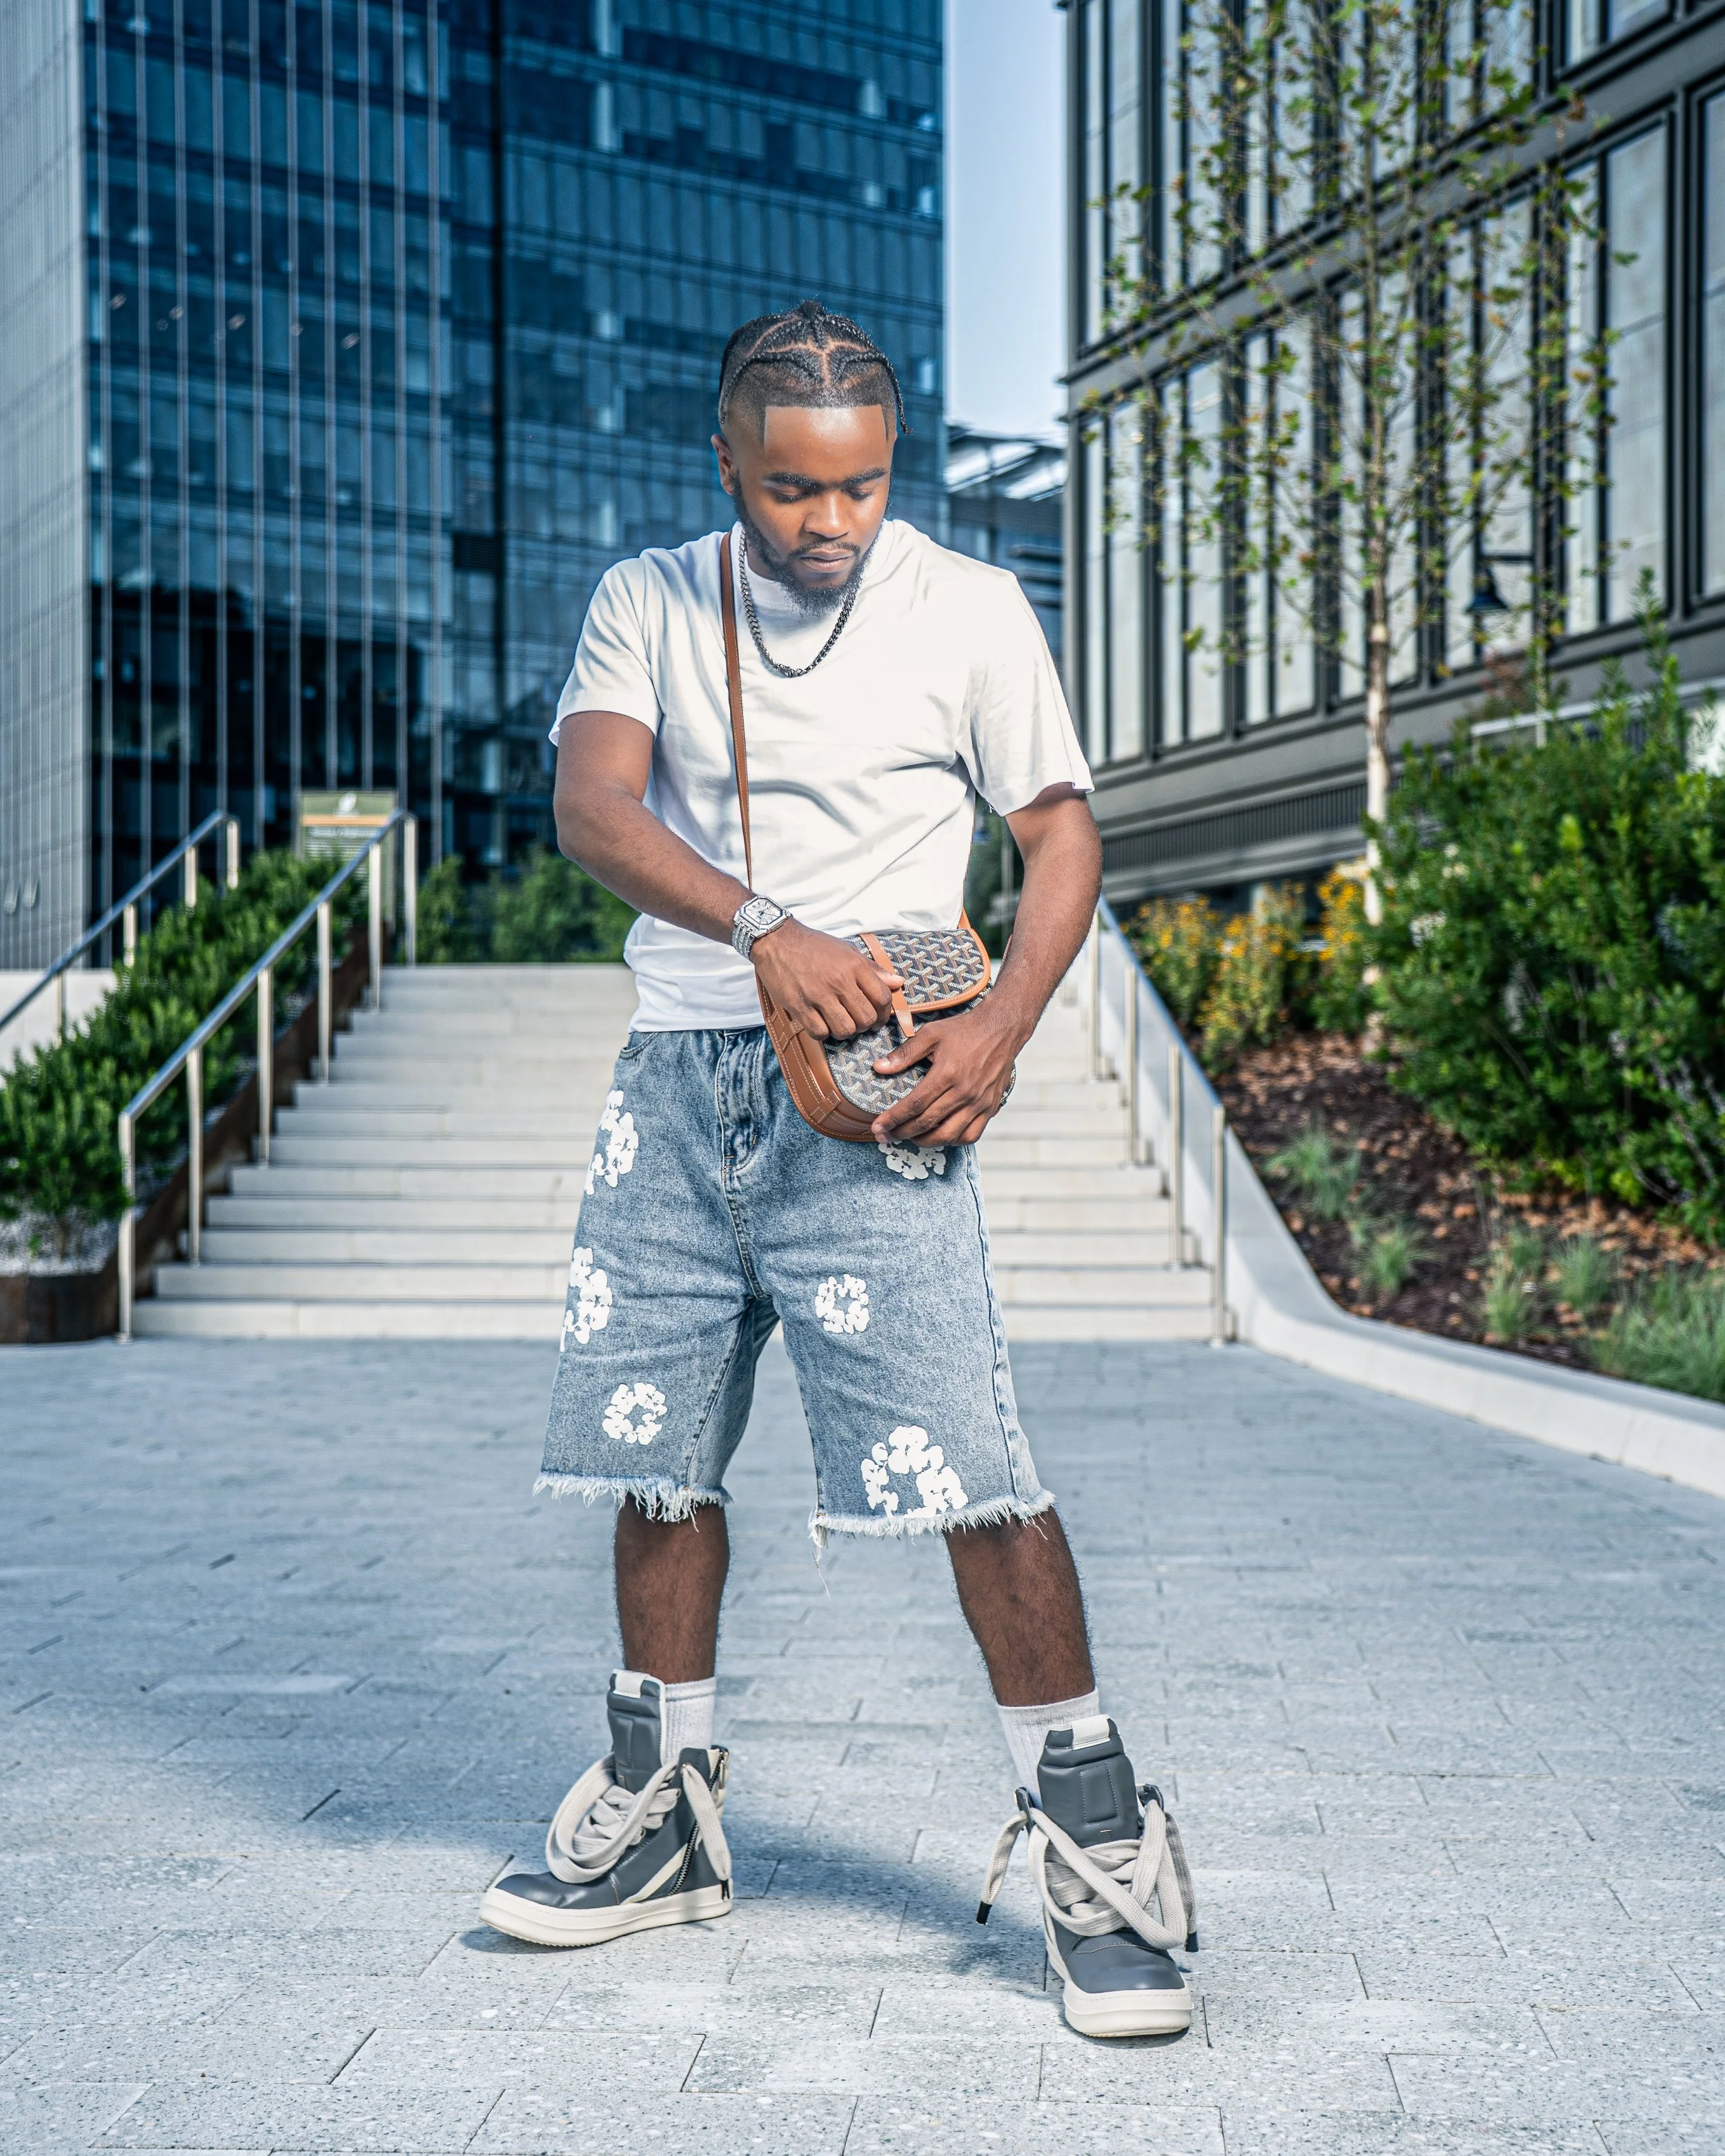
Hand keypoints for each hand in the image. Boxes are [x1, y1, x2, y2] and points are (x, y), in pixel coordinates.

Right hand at [750, 919, 902, 1039]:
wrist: (777, 940)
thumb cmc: (814, 946)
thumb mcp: (847, 951)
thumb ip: (873, 969)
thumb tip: (898, 983)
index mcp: (854, 966)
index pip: (883, 998)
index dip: (885, 1013)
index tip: (879, 1017)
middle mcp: (839, 981)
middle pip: (866, 1018)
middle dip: (866, 1025)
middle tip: (859, 1022)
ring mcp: (818, 995)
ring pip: (845, 1030)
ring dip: (845, 1031)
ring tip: (839, 1022)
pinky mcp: (798, 1006)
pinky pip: (820, 1032)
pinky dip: (823, 1032)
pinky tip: (821, 1022)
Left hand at [869, 1003, 1021, 1147]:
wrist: (1001, 1030)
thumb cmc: (965, 1030)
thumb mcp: (931, 1034)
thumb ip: (904, 1053)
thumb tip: (879, 1068)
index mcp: (947, 1074)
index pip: (914, 1104)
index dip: (893, 1119)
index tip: (877, 1127)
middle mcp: (964, 1092)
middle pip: (926, 1123)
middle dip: (901, 1133)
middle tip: (884, 1137)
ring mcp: (978, 1103)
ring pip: (948, 1135)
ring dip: (924, 1142)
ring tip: (908, 1138)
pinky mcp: (989, 1108)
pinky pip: (971, 1135)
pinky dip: (952, 1141)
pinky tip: (939, 1136)